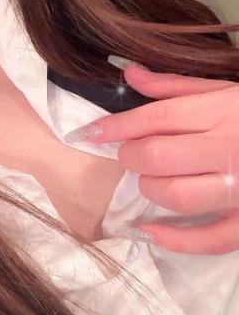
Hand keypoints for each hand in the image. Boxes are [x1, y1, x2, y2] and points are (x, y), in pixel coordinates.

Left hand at [76, 65, 238, 253]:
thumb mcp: (228, 89)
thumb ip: (178, 85)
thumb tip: (130, 74)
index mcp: (224, 110)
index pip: (154, 117)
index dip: (115, 127)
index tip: (89, 133)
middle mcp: (230, 148)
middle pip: (156, 155)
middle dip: (130, 156)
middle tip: (129, 155)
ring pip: (174, 195)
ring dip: (148, 189)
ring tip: (148, 179)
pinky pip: (209, 240)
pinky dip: (174, 240)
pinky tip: (150, 232)